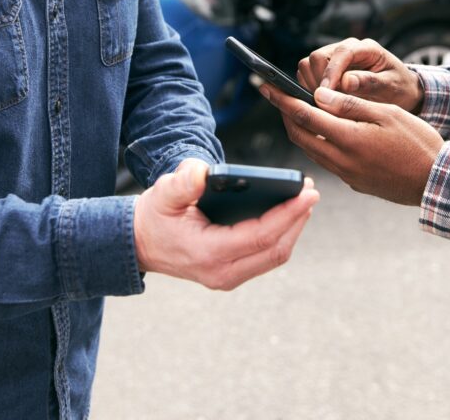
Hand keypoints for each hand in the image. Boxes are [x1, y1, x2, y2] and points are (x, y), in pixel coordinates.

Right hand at [133, 158, 318, 289]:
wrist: (139, 244)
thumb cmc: (154, 216)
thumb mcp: (163, 194)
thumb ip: (182, 183)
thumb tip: (203, 173)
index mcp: (207, 253)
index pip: (259, 237)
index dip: (287, 215)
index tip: (307, 194)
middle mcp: (222, 273)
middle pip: (275, 250)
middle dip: (297, 220)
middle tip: (311, 191)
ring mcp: (228, 276)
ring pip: (274, 256)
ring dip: (293, 228)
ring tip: (305, 199)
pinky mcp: (232, 272)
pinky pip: (266, 256)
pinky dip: (282, 235)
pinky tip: (290, 213)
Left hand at [260, 83, 441, 205]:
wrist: (437, 181)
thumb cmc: (418, 142)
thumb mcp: (387, 114)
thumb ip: (350, 105)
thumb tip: (318, 95)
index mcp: (349, 139)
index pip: (304, 116)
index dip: (282, 100)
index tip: (266, 87)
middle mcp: (342, 161)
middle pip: (299, 136)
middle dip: (284, 115)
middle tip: (278, 96)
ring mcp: (347, 175)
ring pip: (310, 150)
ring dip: (299, 129)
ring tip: (297, 109)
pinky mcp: (354, 183)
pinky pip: (326, 161)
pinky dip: (317, 143)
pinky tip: (324, 131)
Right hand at [297, 38, 424, 113]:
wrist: (400, 90)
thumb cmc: (398, 87)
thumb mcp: (391, 86)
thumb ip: (370, 83)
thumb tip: (346, 81)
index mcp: (366, 48)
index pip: (341, 53)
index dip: (332, 72)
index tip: (328, 94)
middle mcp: (347, 48)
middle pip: (317, 57)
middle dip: (319, 81)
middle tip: (328, 103)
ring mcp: (334, 57)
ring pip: (308, 65)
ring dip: (313, 86)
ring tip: (328, 104)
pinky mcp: (326, 68)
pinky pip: (308, 74)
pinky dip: (311, 88)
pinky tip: (325, 102)